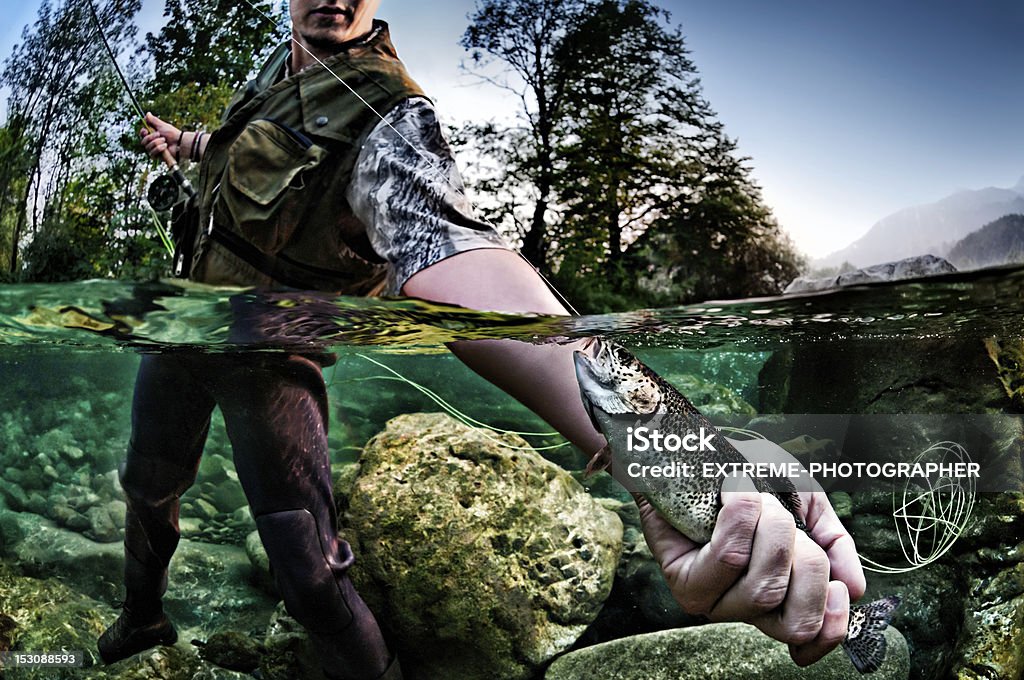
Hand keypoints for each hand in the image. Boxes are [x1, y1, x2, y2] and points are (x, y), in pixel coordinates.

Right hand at [139, 112, 180, 160]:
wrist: (180, 143)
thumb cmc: (172, 133)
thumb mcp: (162, 125)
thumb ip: (153, 120)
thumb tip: (147, 113)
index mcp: (152, 134)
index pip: (142, 134)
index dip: (143, 132)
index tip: (146, 130)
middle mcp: (152, 142)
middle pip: (143, 141)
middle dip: (151, 137)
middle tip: (160, 134)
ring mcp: (154, 149)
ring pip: (148, 147)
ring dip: (157, 143)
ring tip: (165, 141)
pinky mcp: (157, 156)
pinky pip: (152, 153)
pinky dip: (159, 148)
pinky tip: (165, 146)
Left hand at [637, 482, 865, 666]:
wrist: (702, 448)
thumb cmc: (754, 475)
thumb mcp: (806, 503)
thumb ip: (833, 544)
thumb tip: (853, 588)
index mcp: (778, 596)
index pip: (808, 639)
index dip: (833, 626)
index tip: (840, 589)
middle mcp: (742, 607)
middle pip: (795, 620)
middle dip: (805, 559)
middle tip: (786, 520)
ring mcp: (710, 598)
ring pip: (763, 588)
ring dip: (770, 528)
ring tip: (753, 498)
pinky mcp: (681, 578)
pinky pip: (728, 558)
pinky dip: (741, 518)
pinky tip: (733, 496)